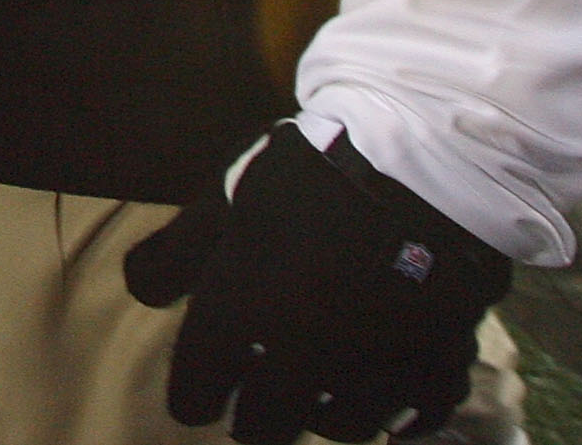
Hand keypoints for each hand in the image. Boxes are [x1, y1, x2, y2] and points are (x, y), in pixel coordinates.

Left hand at [123, 123, 512, 444]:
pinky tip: (389, 410)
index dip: (192, 397)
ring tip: (316, 395)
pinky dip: (399, 417)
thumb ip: (177, 250)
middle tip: (254, 405)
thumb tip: (143, 290)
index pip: (196, 394)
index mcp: (241, 317)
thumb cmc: (312, 173)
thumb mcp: (226, 198)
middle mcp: (303, 359)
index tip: (197, 398)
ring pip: (340, 425)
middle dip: (254, 418)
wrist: (429, 163)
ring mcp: (375, 368)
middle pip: (267, 426)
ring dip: (322, 414)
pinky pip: (415, 416)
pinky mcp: (438, 363)